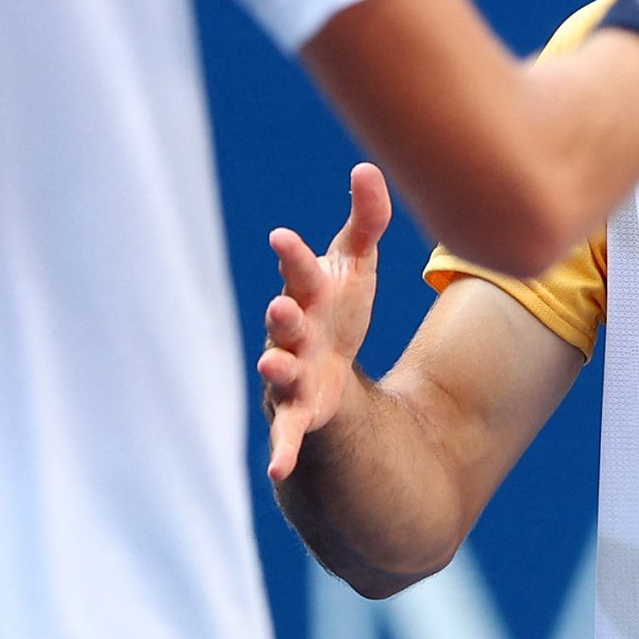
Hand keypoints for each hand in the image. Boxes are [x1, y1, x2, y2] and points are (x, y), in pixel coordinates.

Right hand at [258, 163, 391, 483]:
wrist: (330, 367)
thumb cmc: (338, 305)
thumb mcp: (358, 264)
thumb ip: (366, 219)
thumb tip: (368, 168)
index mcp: (308, 294)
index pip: (300, 271)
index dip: (292, 256)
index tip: (284, 238)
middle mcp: (293, 333)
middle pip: (285, 322)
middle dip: (282, 314)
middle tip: (281, 304)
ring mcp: (292, 374)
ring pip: (278, 372)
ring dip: (274, 369)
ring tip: (270, 366)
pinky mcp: (300, 414)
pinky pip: (288, 434)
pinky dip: (281, 451)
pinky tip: (277, 470)